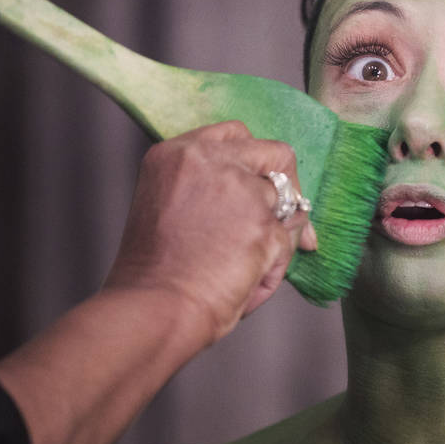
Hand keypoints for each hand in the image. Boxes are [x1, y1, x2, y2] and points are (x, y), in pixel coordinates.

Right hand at [103, 121, 315, 343]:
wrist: (154, 308)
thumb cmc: (154, 273)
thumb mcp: (168, 205)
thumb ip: (210, 187)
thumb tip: (262, 191)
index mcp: (178, 154)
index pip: (235, 135)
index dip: (256, 162)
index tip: (262, 184)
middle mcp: (210, 161)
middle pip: (274, 154)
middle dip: (287, 186)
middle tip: (283, 218)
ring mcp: (241, 190)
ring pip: (288, 202)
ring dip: (278, 235)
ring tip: (243, 268)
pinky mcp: (265, 223)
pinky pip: (290, 240)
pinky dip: (276, 265)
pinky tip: (247, 281)